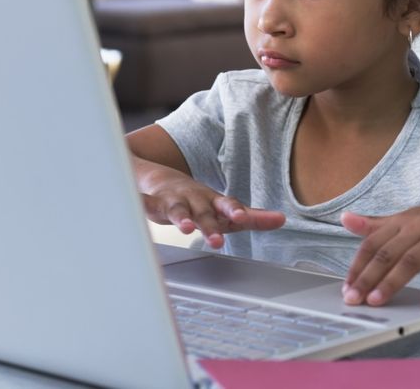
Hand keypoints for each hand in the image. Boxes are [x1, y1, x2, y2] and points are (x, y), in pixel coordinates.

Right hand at [142, 176, 284, 248]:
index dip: (235, 211)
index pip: (227, 206)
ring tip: (186, 228)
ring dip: (182, 218)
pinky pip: (144, 204)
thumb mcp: (225, 208)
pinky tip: (137, 205)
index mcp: (213, 202)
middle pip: (204, 214)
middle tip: (217, 241)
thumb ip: (253, 216)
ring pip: (177, 210)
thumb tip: (282, 220)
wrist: (161, 177)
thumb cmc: (199, 200)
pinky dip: (141, 204)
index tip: (243, 218)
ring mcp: (173, 201)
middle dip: (210, 226)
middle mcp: (194, 200)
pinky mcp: (152, 203)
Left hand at [340, 195, 419, 308]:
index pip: (372, 244)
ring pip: (412, 261)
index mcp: (401, 221)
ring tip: (377, 302)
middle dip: (368, 277)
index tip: (347, 287)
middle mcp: (417, 228)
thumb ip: (375, 224)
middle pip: (388, 253)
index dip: (358, 266)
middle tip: (354, 299)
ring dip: (393, 283)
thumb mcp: (406, 219)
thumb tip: (344, 219)